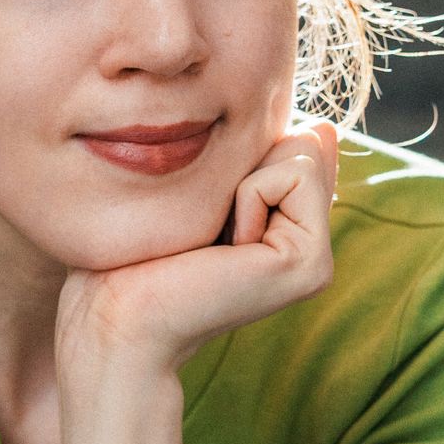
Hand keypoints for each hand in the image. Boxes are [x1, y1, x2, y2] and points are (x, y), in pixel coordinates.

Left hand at [56, 122, 339, 380]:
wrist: (117, 314)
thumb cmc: (139, 251)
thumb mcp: (206, 188)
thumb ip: (262, 159)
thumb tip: (326, 129)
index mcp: (288, 228)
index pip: (295, 139)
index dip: (239, 155)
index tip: (207, 213)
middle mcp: (309, 246)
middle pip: (303, 140)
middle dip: (245, 163)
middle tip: (210, 228)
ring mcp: (316, 261)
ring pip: (304, 151)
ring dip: (242, 180)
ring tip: (216, 239)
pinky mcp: (311, 265)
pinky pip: (294, 175)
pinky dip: (247, 196)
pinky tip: (224, 249)